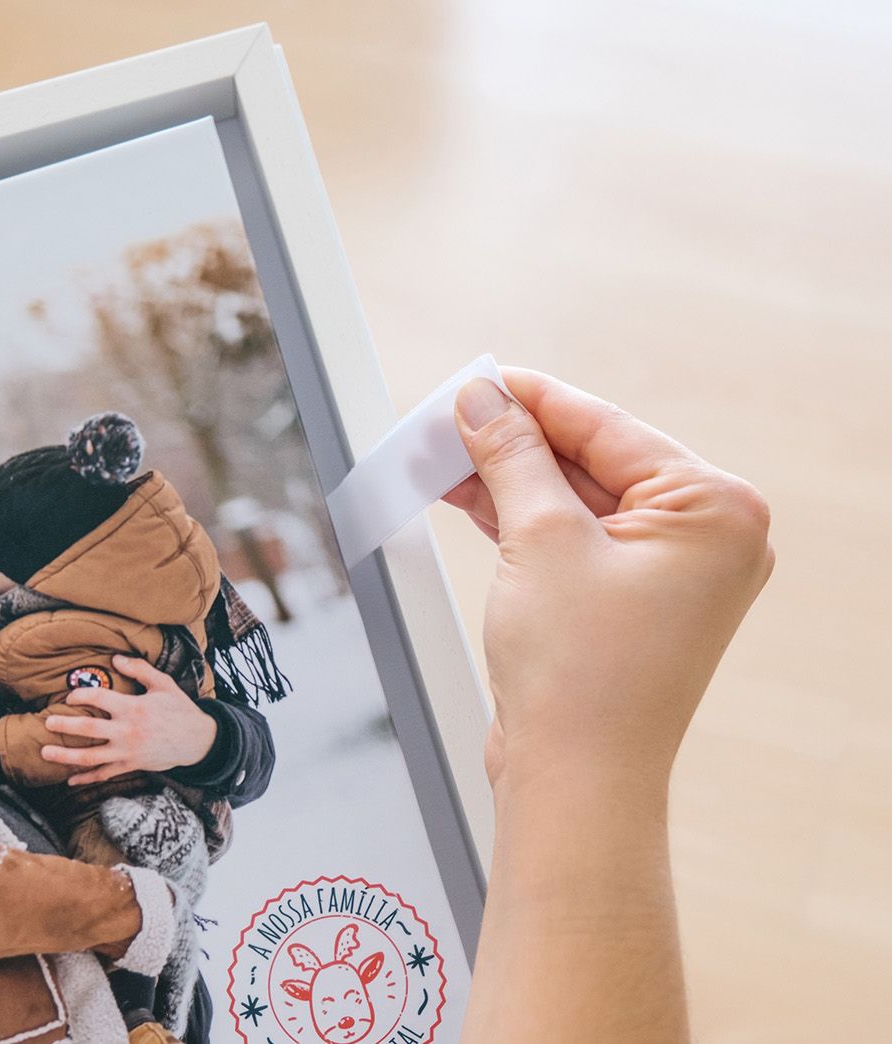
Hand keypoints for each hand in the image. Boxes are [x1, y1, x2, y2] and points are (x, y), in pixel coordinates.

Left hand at [41, 655, 217, 784]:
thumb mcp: (163, 684)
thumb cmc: (179, 709)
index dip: (81, 694)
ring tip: (45, 752)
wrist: (198, 741)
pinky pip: (104, 775)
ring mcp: (127, 752)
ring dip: (66, 756)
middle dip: (64, 726)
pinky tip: (70, 780)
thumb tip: (115, 658)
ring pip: (90, 757)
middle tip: (47, 722)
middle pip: (88, 729)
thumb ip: (139, 669)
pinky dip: (86, 779)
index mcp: (134, 708)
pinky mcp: (130, 766)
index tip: (70, 695)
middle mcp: (127, 731)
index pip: (99, 699)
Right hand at [444, 368, 773, 790]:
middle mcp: (703, 540)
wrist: (575, 780)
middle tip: (450, 420)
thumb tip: (486, 402)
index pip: (608, 427)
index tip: (479, 381)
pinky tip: (469, 497)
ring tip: (444, 456)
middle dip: (514, 442)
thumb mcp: (539, 539)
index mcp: (716, 511)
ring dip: (508, 481)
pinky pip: (571, 540)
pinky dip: (520, 520)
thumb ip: (512, 456)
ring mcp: (666, 576)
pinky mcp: (626, 604)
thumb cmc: (583, 677)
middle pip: (592, 460)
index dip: (532, 399)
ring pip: (574, 501)